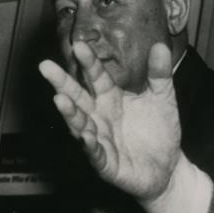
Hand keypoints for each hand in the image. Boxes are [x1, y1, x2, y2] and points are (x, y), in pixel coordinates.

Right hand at [39, 41, 181, 202]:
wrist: (168, 166)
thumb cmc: (159, 131)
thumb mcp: (163, 99)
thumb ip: (160, 74)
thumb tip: (161, 45)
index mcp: (112, 98)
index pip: (97, 77)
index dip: (89, 63)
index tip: (79, 46)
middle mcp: (100, 116)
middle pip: (78, 97)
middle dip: (62, 83)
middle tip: (46, 66)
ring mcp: (100, 139)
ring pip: (80, 124)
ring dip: (70, 113)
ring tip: (59, 99)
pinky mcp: (106, 163)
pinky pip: (96, 153)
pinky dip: (89, 144)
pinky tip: (85, 135)